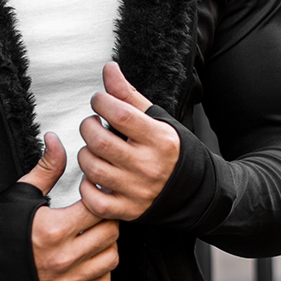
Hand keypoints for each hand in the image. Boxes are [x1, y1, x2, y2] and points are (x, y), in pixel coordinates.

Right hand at [19, 132, 117, 280]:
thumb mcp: (21, 193)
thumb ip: (47, 168)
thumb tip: (55, 139)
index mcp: (52, 229)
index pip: (97, 208)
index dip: (98, 195)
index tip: (91, 192)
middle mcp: (62, 258)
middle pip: (110, 232)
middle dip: (106, 218)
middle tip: (95, 211)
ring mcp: (64, 280)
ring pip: (111, 259)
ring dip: (107, 244)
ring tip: (92, 233)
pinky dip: (101, 271)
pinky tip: (88, 257)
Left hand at [77, 63, 179, 220]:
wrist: (195, 191)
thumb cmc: (172, 151)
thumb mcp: (157, 120)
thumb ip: (129, 96)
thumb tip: (109, 69)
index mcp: (160, 140)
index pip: (121, 114)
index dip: (101, 102)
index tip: (99, 102)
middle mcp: (149, 166)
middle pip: (101, 142)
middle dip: (88, 127)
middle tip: (93, 124)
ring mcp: (138, 191)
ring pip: (93, 169)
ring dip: (85, 155)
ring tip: (94, 148)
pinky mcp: (129, 210)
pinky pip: (95, 201)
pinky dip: (87, 187)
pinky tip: (94, 176)